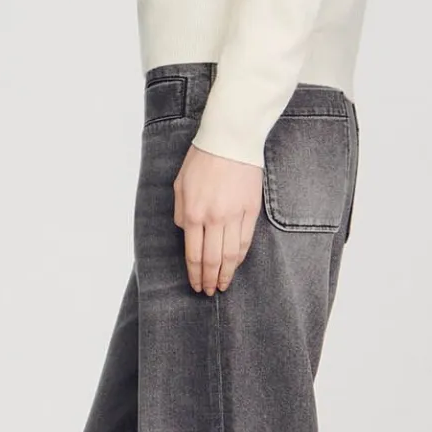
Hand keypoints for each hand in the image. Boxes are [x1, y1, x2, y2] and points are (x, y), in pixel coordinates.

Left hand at [173, 144, 262, 293]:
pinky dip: (240, 257)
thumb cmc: (202, 159)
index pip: (193, 254)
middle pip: (212, 259)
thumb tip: (186, 233)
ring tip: (222, 285)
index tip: (195, 285)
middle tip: (208, 292)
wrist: (230, 140)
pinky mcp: (251, 210)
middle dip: (209, 279)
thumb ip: (181, 213)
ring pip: (231, 254)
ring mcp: (235, 215)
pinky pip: (245, 240)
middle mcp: (214, 219)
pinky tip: (235, 265)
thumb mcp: (180, 185)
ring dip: (226, 274)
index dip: (194, 274)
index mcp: (193, 213)